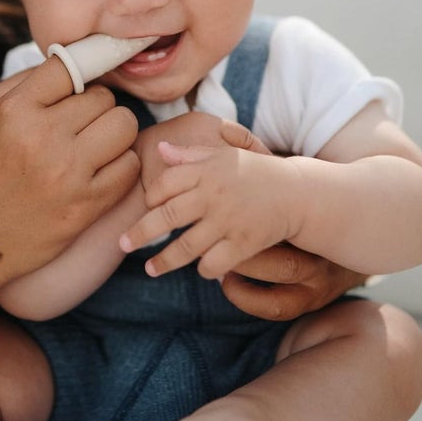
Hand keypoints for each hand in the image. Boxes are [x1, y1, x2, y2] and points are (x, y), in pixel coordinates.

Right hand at [0, 55, 139, 285]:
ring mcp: (68, 175)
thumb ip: (23, 83)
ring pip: (124, 126)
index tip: (79, 87)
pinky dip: (120, 164)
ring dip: (114, 133)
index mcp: (14, 112)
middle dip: (95, 108)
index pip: (71, 66)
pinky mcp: (86, 206)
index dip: (79, 75)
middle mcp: (43, 139)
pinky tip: (99, 170)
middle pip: (104, 97)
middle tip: (79, 124)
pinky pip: (130, 166)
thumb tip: (70, 63)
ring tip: (93, 145)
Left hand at [122, 120, 365, 319]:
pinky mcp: (244, 244)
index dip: (151, 198)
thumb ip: (193, 155)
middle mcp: (213, 195)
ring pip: (185, 247)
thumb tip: (161, 150)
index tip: (147, 207)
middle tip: (122, 246)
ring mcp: (228, 221)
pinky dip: (205, 269)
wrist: (299, 192)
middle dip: (140, 234)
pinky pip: (214, 263)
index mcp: (206, 170)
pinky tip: (201, 269)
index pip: (164, 185)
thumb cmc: (257, 172)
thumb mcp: (227, 155)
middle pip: (166, 218)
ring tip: (150, 270)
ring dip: (164, 262)